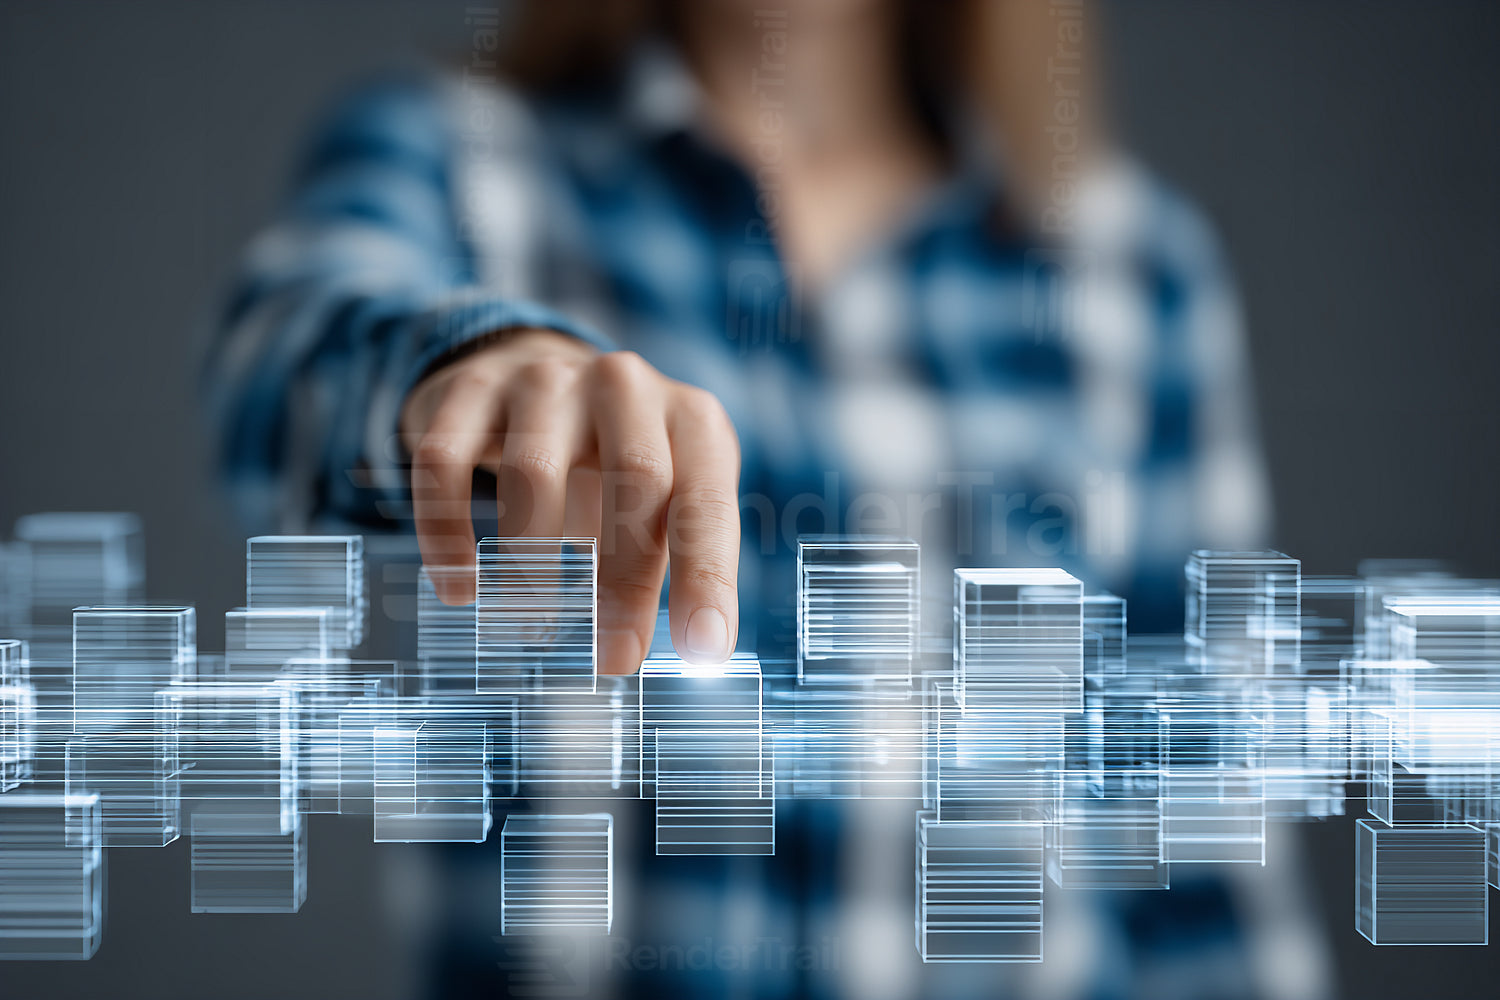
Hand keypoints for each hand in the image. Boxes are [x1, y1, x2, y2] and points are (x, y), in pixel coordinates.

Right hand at [400, 328, 740, 673]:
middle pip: (633, 479)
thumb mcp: (665, 499)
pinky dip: (448, 534)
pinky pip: (446, 462)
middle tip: (613, 656)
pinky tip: (460, 589)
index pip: (705, 501)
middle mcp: (624, 385)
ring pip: (534, 471)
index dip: (706, 576)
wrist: (538, 373)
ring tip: (533, 624)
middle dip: (623, 581)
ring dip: (534, 562)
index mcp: (691, 419)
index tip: (702, 649)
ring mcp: (545, 378)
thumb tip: (647, 654)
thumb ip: (667, 565)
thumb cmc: (619, 459)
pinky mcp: (472, 388)